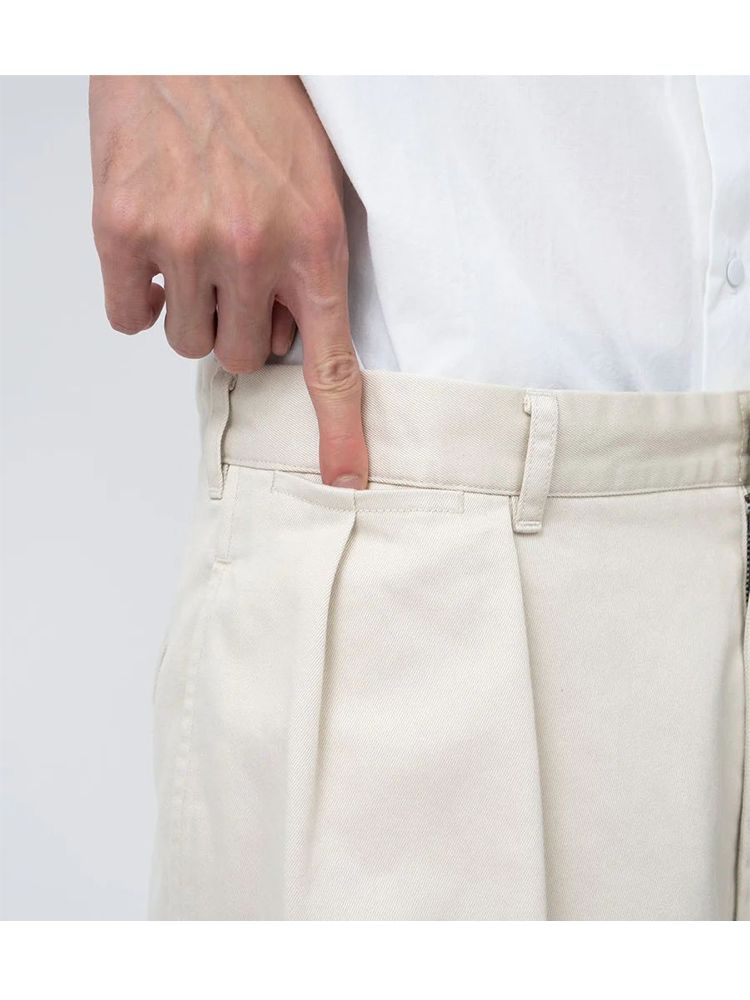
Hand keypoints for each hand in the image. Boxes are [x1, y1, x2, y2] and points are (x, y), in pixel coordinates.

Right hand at [89, 75, 367, 488]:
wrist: (192, 36)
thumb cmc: (261, 107)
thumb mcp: (318, 185)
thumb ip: (312, 269)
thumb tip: (286, 344)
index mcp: (314, 242)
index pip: (330, 362)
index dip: (339, 430)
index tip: (343, 477)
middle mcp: (249, 251)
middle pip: (240, 358)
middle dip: (239, 328)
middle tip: (235, 274)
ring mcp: (182, 243)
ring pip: (185, 343)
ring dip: (190, 312)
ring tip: (194, 251)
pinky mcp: (121, 230)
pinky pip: (129, 318)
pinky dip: (140, 296)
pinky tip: (153, 248)